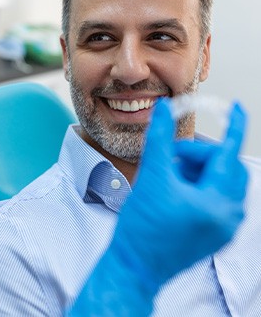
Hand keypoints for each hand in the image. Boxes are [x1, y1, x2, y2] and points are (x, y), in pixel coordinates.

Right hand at [68, 98, 247, 316]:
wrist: (134, 266)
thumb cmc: (141, 228)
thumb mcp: (151, 177)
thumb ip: (160, 139)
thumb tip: (164, 110)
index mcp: (217, 204)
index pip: (230, 155)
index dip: (235, 127)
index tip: (239, 107)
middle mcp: (228, 217)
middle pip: (226, 168)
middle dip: (200, 155)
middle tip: (173, 156)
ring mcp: (223, 228)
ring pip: (220, 182)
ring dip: (197, 170)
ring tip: (169, 174)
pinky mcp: (214, 234)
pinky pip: (215, 198)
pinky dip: (197, 184)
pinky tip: (173, 188)